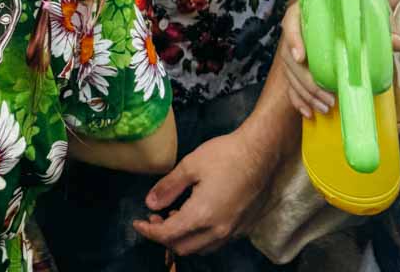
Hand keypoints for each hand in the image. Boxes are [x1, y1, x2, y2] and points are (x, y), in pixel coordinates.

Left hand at [134, 128, 274, 255]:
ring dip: (183, 238)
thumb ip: (168, 187)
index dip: (149, 231)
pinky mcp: (243, 228)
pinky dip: (201, 236)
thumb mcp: (190, 165)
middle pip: (183, 248)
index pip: (167, 235)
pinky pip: (217, 242)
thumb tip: (150, 202)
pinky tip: (198, 216)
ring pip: (200, 248)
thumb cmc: (226, 155)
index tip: (138, 222)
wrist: (261, 152)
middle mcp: (218, 230)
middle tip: (155, 216)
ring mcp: (233, 231)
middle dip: (164, 236)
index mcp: (202, 216)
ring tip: (175, 214)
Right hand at [281, 2, 399, 118]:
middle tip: (329, 98)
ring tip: (326, 108)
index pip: (291, 24)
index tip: (301, 57)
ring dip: (307, 95)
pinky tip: (309, 112)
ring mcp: (291, 52)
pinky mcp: (293, 69)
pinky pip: (290, 87)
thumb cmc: (345, 24)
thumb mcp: (359, 26)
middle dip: (308, 82)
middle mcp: (294, 33)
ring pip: (291, 76)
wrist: (335, 25)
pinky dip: (299, 101)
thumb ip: (377, 35)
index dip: (293, 41)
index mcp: (304, 15)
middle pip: (290, 58)